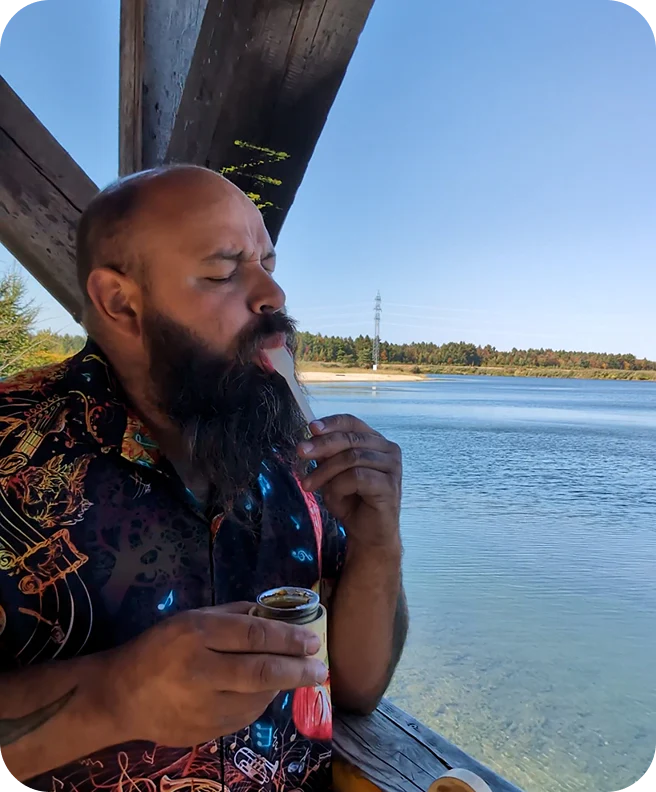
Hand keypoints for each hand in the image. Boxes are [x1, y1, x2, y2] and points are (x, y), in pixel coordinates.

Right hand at [103, 603, 326, 746]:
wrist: (120, 697)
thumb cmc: (159, 648)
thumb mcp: (192, 618)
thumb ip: (233, 616)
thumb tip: (275, 615)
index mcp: (196, 634)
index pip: (253, 635)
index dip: (288, 637)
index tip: (313, 640)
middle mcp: (200, 671)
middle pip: (262, 672)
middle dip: (298, 670)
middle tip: (320, 667)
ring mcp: (201, 707)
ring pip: (258, 699)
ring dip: (282, 687)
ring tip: (295, 676)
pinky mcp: (202, 733)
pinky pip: (244, 717)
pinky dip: (261, 704)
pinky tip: (266, 692)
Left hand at [297, 414, 401, 550]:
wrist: (368, 534)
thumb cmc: (352, 501)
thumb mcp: (333, 473)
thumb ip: (327, 454)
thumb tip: (312, 436)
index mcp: (376, 441)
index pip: (353, 422)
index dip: (332, 423)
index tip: (311, 427)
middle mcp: (388, 450)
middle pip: (350, 439)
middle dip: (322, 445)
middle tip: (300, 452)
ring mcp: (392, 467)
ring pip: (351, 458)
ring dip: (326, 471)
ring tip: (310, 485)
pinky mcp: (390, 486)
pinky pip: (357, 477)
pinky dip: (339, 486)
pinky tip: (333, 497)